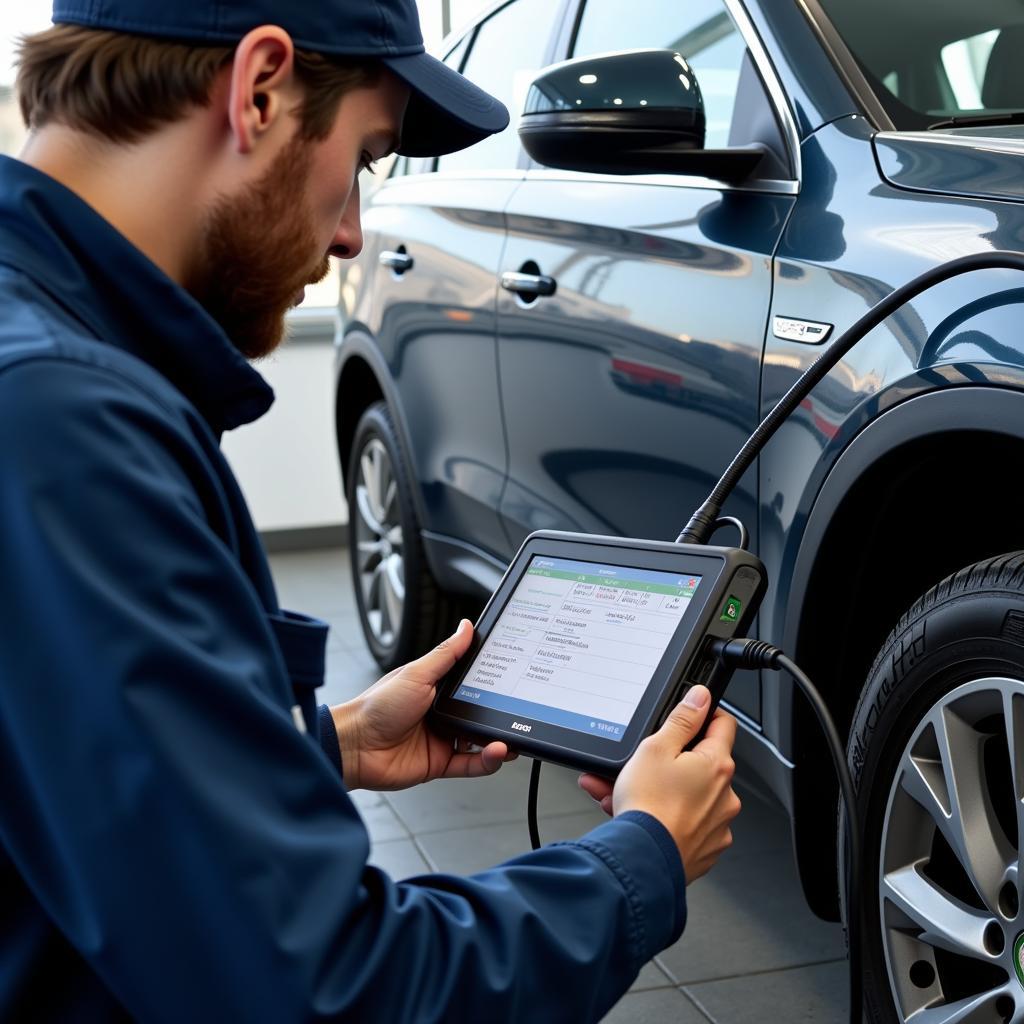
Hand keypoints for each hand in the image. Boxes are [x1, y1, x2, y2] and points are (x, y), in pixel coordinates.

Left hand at [331, 620, 514, 790]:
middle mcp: (442, 712)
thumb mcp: (417, 673)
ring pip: (481, 740)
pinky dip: (488, 760)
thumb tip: (466, 627)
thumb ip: (446, 654)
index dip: (493, 681)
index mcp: (437, 688)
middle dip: (502, 713)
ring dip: (499, 738)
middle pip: (481, 712)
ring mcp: (442, 738)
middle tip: (520, 709)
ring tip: (512, 735)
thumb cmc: (377, 706)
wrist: (354, 746)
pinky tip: (498, 752)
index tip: (513, 676)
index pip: (474, 682)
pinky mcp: (440, 763)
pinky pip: (472, 764)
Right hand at [578, 686, 740, 883]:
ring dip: (655, 790)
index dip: (703, 715)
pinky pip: (683, 822)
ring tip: (617, 792)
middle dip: (665, 760)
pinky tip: (634, 814)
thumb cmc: (648, 807)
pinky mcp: (704, 848)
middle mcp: (725, 795)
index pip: (723, 724)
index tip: (687, 717)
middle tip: (637, 763)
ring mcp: (717, 824)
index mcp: (717, 765)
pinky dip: (661, 816)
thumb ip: (682, 719)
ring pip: (685, 795)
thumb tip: (701, 697)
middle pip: (697, 763)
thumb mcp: (656, 747)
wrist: (642, 861)